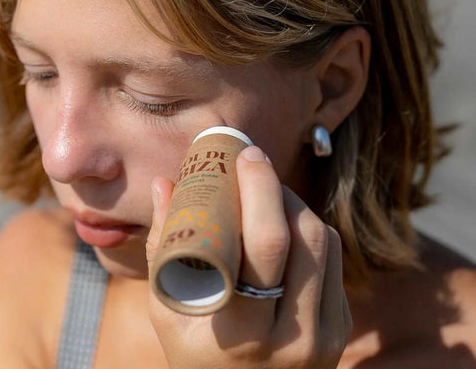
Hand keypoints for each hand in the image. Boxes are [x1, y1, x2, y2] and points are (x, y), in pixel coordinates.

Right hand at [146, 145, 351, 368]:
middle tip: (253, 159)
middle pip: (302, 236)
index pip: (265, 245)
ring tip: (264, 192)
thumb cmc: (195, 354)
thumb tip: (164, 184)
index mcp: (240, 335)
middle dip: (276, 185)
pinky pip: (333, 258)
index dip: (259, 189)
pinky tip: (283, 223)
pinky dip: (308, 228)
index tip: (243, 155)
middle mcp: (292, 338)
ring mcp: (324, 336)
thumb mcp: (167, 311)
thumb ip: (163, 247)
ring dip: (293, 204)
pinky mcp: (340, 327)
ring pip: (323, 241)